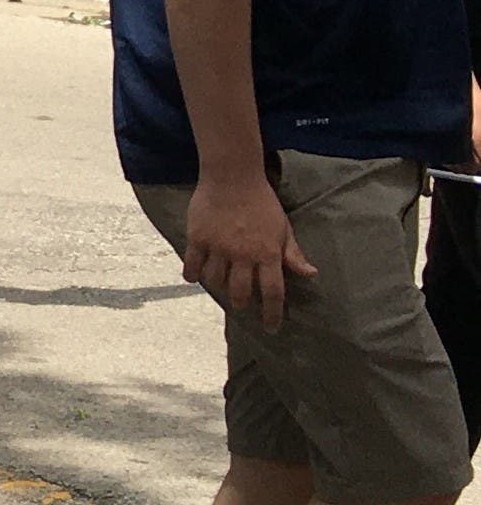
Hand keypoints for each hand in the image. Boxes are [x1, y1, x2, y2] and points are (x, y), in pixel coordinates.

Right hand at [182, 175, 313, 327]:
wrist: (232, 176)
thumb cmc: (262, 202)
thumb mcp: (283, 227)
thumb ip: (293, 253)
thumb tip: (310, 274)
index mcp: (267, 254)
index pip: (273, 292)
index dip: (273, 313)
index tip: (272, 327)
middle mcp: (243, 255)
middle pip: (241, 292)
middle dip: (242, 304)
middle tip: (242, 306)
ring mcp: (218, 247)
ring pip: (215, 281)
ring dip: (219, 289)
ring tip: (222, 287)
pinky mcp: (198, 239)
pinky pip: (193, 265)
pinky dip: (193, 275)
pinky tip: (195, 278)